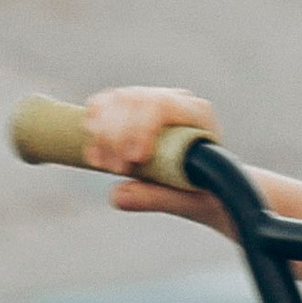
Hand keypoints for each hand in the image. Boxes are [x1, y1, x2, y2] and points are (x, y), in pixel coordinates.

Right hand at [84, 84, 222, 227]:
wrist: (207, 190)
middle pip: (134, 100)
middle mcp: (174, 101)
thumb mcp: (189, 202)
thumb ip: (157, 198)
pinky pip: (104, 104)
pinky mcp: (131, 108)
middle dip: (116, 134)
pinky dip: (93, 126)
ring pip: (116, 100)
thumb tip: (117, 195)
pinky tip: (95, 154)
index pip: (162, 106)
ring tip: (102, 165)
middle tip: (115, 170)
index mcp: (197, 115)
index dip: (140, 127)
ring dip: (102, 133)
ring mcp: (151, 100)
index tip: (134, 159)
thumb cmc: (206, 196)